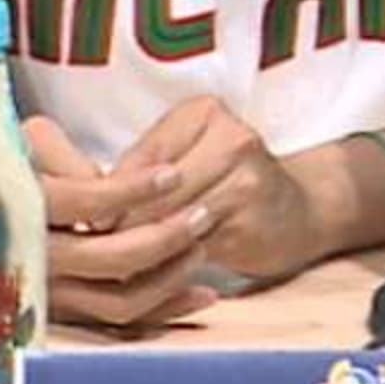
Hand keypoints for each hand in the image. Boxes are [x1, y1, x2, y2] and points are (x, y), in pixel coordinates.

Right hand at [25, 114, 217, 332]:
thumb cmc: (7, 168)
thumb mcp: (27, 144)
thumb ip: (67, 157)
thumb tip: (114, 180)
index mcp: (20, 210)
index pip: (83, 203)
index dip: (131, 189)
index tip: (171, 174)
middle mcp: (34, 260)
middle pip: (109, 258)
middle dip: (164, 236)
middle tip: (200, 213)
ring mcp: (51, 294)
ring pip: (121, 300)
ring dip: (170, 275)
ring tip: (199, 243)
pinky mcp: (68, 315)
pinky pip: (124, 325)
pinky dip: (169, 310)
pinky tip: (202, 292)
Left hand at [104, 97, 343, 283]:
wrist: (302, 211)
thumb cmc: (227, 179)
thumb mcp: (187, 153)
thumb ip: (142, 164)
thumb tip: (83, 195)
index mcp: (205, 112)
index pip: (141, 157)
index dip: (107, 193)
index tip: (83, 218)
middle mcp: (231, 139)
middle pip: (155, 190)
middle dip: (119, 223)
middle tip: (92, 247)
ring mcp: (246, 181)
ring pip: (172, 220)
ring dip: (140, 247)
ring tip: (115, 262)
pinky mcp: (252, 223)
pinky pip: (194, 247)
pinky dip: (167, 262)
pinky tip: (152, 272)